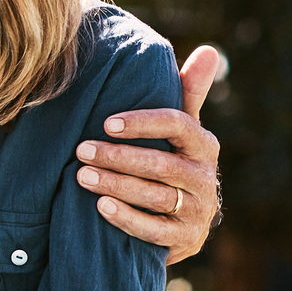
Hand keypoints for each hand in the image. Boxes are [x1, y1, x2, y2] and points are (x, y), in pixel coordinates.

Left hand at [74, 45, 220, 264]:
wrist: (180, 226)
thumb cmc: (171, 164)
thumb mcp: (179, 132)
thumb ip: (187, 94)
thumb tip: (210, 50)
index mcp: (203, 145)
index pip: (178, 125)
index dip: (143, 122)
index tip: (106, 121)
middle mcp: (205, 177)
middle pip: (162, 163)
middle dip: (119, 156)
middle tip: (81, 150)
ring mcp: (198, 210)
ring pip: (155, 195)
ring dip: (117, 184)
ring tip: (81, 176)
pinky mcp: (186, 239)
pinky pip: (155, 230)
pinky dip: (127, 218)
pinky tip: (100, 207)